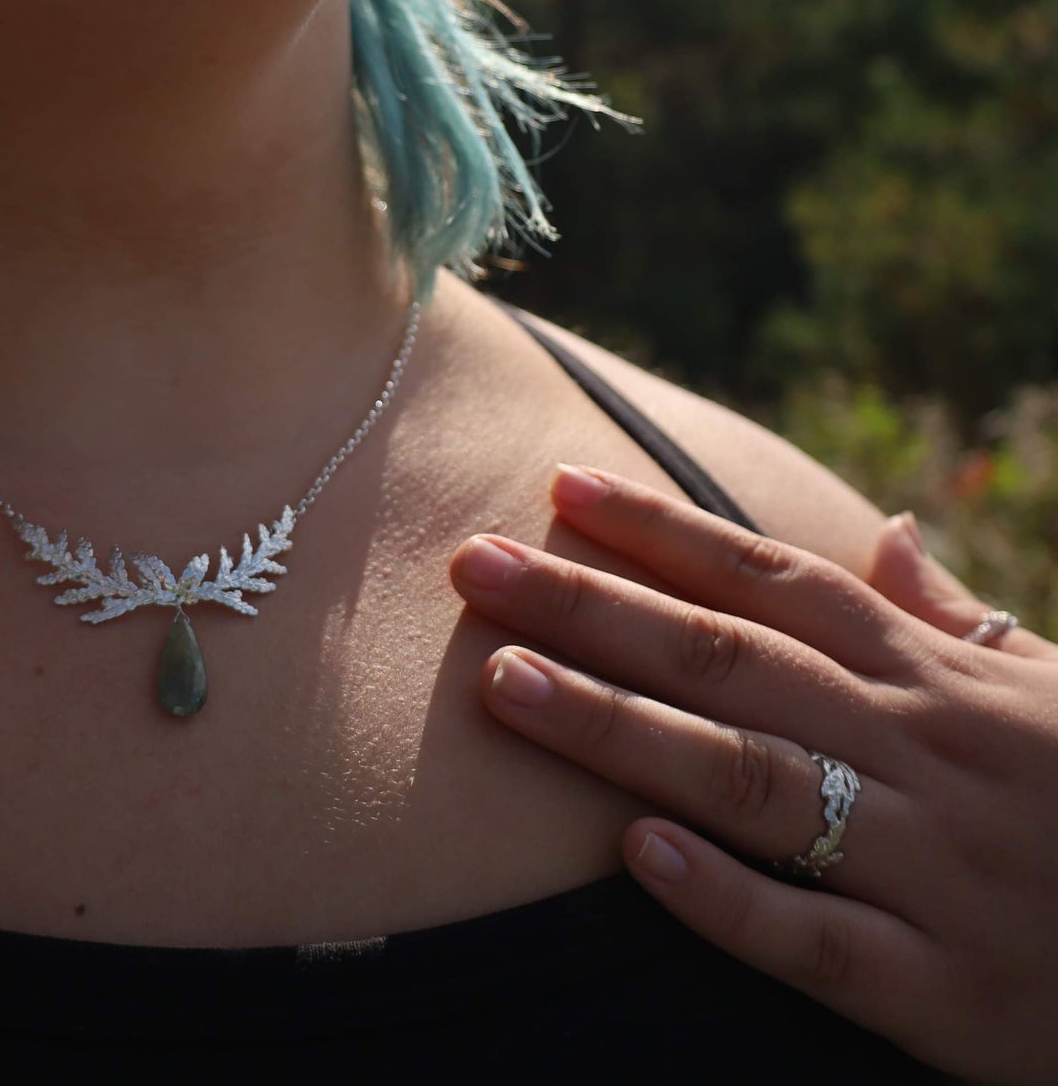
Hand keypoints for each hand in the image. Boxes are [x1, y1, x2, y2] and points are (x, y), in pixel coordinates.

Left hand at [448, 466, 1057, 1085]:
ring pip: (753, 781)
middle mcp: (922, 752)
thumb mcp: (1051, 691)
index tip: (557, 485)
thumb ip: (955, 619)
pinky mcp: (947, 988)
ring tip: (505, 683)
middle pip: (733, 661)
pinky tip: (634, 854)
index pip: (777, 581)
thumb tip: (885, 533)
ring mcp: (930, 868)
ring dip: (620, 729)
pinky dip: (728, 896)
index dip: (663, 531)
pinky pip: (820, 940)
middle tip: (474, 566)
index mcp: (937, 680)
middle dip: (595, 607)